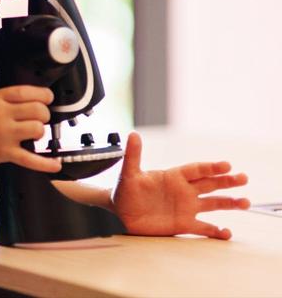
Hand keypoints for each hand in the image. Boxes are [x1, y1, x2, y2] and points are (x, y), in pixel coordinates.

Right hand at [0, 85, 60, 172]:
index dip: (44, 95)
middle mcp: (2, 115)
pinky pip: (30, 159)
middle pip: (38, 110)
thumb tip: (35, 99)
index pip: (28, 92)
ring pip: (37, 129)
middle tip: (39, 118)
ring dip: (40, 131)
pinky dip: (45, 163)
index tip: (47, 98)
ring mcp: (5, 134)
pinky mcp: (6, 153)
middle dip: (44, 114)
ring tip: (34, 134)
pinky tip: (54, 164)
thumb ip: (10, 98)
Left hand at [112, 132, 249, 239]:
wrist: (121, 213)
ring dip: (229, 203)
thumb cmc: (125, 191)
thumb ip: (133, 155)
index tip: (226, 165)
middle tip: (243, 178)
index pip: (196, 170)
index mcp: (173, 176)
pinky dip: (215, 230)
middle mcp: (183, 190)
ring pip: (213, 204)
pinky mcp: (183, 223)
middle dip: (227, 181)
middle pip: (210, 184)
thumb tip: (132, 134)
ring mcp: (185, 207)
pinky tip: (227, 232)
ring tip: (246, 202)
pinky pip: (203, 227)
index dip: (211, 167)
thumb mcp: (128, 173)